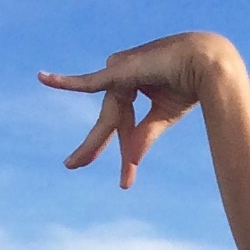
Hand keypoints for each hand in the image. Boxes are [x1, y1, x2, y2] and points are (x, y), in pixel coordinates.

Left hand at [39, 34, 229, 188]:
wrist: (206, 66)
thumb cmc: (189, 85)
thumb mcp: (163, 117)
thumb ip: (143, 136)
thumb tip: (130, 160)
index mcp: (133, 86)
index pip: (122, 122)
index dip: (123, 153)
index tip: (125, 183)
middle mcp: (122, 77)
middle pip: (108, 120)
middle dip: (95, 146)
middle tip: (70, 166)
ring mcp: (119, 71)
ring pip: (108, 115)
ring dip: (101, 141)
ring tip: (78, 162)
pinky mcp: (119, 70)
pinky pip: (89, 81)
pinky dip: (67, 83)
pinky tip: (44, 79)